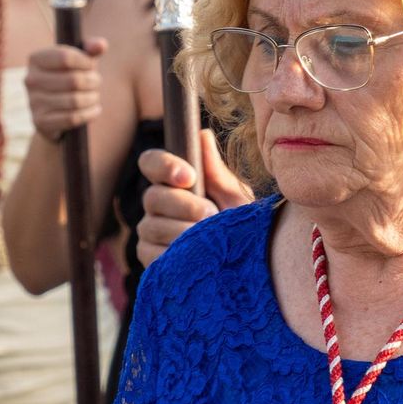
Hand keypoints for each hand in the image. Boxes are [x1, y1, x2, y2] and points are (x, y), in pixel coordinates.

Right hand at [24, 39, 106, 141]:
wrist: (52, 113)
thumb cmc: (68, 79)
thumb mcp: (78, 62)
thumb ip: (89, 50)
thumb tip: (101, 45)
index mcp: (36, 59)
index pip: (66, 57)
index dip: (85, 62)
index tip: (92, 66)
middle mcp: (30, 79)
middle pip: (73, 80)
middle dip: (92, 81)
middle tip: (96, 82)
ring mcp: (33, 102)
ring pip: (74, 100)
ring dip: (92, 98)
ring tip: (95, 96)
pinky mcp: (40, 121)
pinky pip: (72, 118)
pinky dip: (88, 113)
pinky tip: (94, 109)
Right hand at [136, 128, 253, 266]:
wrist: (251, 269)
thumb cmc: (243, 229)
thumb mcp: (234, 198)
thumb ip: (216, 172)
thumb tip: (203, 134)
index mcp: (174, 184)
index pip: (150, 163)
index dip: (163, 165)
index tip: (189, 176)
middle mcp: (158, 207)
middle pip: (152, 196)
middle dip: (183, 204)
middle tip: (210, 214)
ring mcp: (152, 234)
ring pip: (151, 226)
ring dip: (182, 232)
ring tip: (208, 240)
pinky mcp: (152, 263)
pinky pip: (151, 254)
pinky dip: (174, 254)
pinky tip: (194, 258)